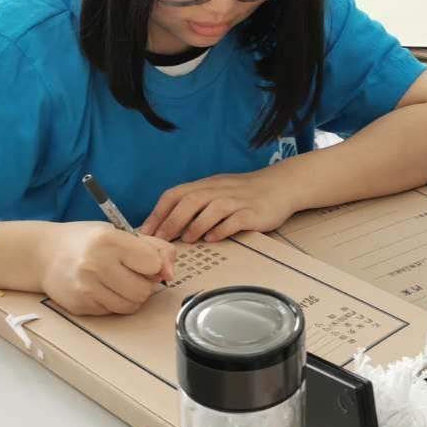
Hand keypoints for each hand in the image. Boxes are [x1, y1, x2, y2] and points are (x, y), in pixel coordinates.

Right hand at [41, 222, 175, 315]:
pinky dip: (114, 303)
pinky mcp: (81, 305)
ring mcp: (86, 287)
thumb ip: (154, 247)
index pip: (153, 264)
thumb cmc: (87, 241)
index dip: (152, 264)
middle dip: (142, 283)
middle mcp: (96, 264)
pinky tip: (101, 289)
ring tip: (116, 281)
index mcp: (109, 240)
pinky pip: (114, 312)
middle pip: (144, 290)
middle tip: (128, 272)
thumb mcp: (120, 233)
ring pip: (131, 305)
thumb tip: (170, 273)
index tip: (141, 260)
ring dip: (130, 296)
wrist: (43, 254)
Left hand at [139, 170, 298, 243]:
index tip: (145, 232)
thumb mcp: (217, 191)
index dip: (158, 212)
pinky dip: (221, 229)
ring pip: (211, 209)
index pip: (175, 194)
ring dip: (196, 225)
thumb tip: (167, 226)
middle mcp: (219, 190)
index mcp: (206, 185)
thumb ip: (196, 205)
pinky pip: (234, 220)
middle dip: (172, 221)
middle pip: (190, 200)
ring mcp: (236, 201)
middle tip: (160, 241)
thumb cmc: (245, 193)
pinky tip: (213, 238)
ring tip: (188, 240)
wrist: (281, 186)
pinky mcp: (253, 213)